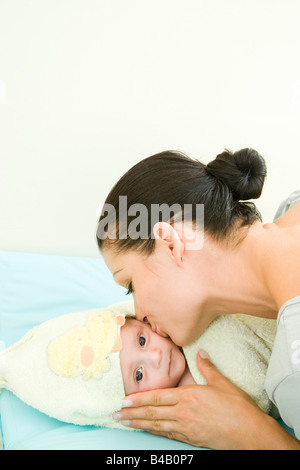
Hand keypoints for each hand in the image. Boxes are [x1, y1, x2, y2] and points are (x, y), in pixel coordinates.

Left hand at [113, 351, 299, 449]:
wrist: (251, 434)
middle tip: (117, 414)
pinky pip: (169, 435)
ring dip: (139, 424)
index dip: (139, 399)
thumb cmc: (238, 408)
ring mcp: (187, 428)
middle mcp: (184, 413)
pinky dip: (155, 432)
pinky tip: (148, 431)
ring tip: (125, 423)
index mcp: (189, 397)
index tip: (124, 399)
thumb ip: (208, 367)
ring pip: (157, 426)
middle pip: (152, 413)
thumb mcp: (223, 383)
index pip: (157, 397)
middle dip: (132, 413)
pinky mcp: (192, 439)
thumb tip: (201, 353)